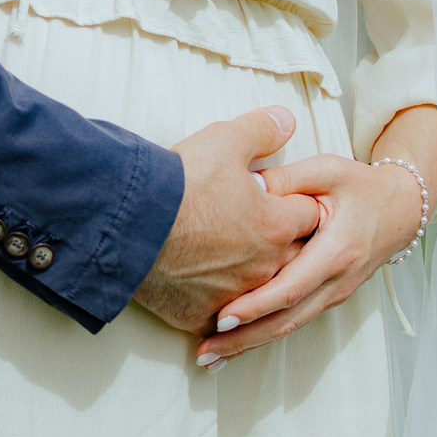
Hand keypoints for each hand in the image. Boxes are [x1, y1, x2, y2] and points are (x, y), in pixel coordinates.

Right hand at [131, 107, 324, 335]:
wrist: (129, 222)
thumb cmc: (179, 182)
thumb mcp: (223, 139)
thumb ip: (262, 130)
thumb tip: (287, 120)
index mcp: (276, 225)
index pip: (307, 214)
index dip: (293, 202)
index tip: (275, 197)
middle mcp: (264, 267)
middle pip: (290, 257)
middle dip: (277, 243)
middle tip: (251, 226)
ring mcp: (235, 295)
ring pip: (256, 290)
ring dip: (247, 275)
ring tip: (227, 259)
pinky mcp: (201, 316)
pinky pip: (216, 315)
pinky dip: (211, 304)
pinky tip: (199, 290)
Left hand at [194, 106, 436, 366]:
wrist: (401, 209)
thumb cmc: (359, 186)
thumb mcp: (326, 171)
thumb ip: (287, 180)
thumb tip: (245, 186)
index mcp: (336, 251)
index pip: (292, 287)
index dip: (257, 305)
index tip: (222, 318)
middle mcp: (337, 281)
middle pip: (287, 319)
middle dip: (244, 339)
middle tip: (204, 354)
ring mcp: (335, 293)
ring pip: (290, 326)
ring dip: (250, 344)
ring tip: (210, 359)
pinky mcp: (328, 296)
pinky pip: (295, 320)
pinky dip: (264, 334)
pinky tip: (234, 344)